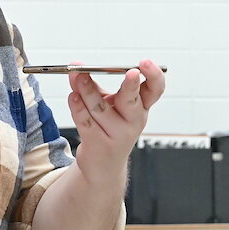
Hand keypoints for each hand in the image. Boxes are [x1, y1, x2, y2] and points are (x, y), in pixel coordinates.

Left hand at [65, 60, 165, 179]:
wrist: (103, 166)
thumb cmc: (108, 128)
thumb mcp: (106, 104)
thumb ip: (91, 84)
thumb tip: (76, 67)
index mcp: (141, 106)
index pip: (155, 89)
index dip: (154, 75)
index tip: (145, 63)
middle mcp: (134, 121)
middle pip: (133, 101)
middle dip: (132, 86)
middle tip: (130, 72)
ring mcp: (118, 134)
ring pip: (102, 109)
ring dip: (88, 91)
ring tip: (78, 77)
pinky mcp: (99, 144)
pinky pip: (87, 123)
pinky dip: (78, 108)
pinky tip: (73, 97)